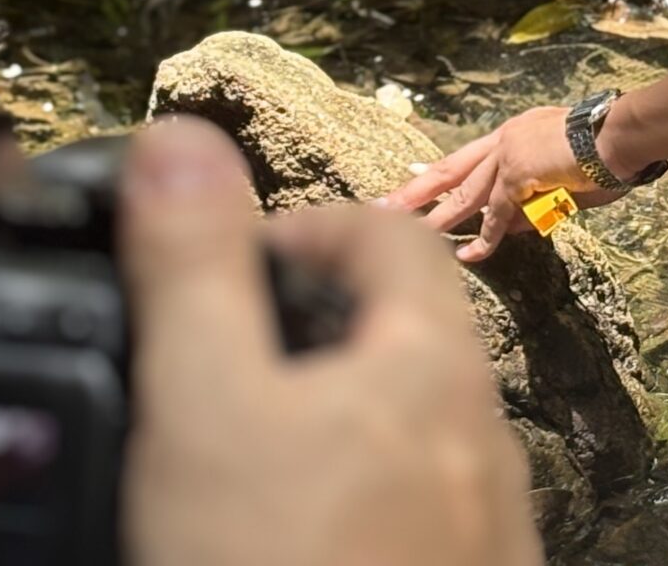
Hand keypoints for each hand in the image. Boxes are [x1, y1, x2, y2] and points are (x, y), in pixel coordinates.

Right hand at [120, 117, 541, 565]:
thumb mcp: (206, 408)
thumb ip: (194, 271)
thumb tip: (182, 141)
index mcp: (431, 367)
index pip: (386, 236)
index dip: (300, 227)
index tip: (224, 265)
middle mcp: (481, 438)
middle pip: (404, 333)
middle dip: (311, 326)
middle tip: (216, 360)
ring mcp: (484, 528)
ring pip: (409, 430)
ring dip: (330, 418)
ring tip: (238, 457)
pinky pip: (412, 514)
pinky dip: (351, 500)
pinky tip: (291, 542)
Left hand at [377, 107, 626, 263]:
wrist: (618, 135)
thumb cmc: (602, 152)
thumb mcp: (559, 176)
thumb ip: (530, 200)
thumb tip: (506, 228)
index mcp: (514, 133)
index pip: (467, 156)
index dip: (437, 171)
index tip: (412, 179)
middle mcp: (504, 139)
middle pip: (450, 169)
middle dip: (416, 190)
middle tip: (384, 205)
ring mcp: (508, 155)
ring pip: (464, 193)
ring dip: (436, 217)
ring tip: (409, 235)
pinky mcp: (518, 174)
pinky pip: (497, 214)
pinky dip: (485, 237)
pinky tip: (469, 254)